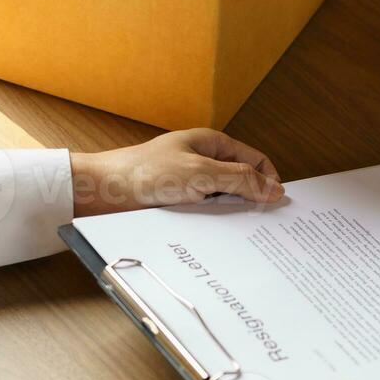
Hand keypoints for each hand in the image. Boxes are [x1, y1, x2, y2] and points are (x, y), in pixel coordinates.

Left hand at [71, 129, 283, 217]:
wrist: (104, 192)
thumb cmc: (145, 174)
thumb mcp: (201, 174)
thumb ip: (241, 180)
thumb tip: (274, 189)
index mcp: (212, 144)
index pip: (255, 159)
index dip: (268, 180)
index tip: (275, 205)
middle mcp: (203, 162)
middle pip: (241, 181)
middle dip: (250, 201)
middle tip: (259, 224)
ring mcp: (190, 183)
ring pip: (223, 201)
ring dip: (228, 215)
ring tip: (232, 231)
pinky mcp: (178, 203)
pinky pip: (205, 214)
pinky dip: (211, 224)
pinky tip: (212, 234)